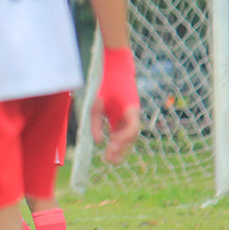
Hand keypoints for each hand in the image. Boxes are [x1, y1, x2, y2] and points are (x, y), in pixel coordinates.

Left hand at [92, 47, 140, 163]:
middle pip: (131, 137)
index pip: (131, 130)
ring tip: (109, 159)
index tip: (110, 147)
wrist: (116, 68)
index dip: (122, 140)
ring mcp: (129, 115)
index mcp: (130, 109)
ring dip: (120, 147)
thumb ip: (95, 122)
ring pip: (128, 135)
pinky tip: (109, 147)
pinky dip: (117, 139)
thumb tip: (98, 142)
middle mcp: (133, 114)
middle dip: (121, 150)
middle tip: (109, 161)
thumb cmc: (105, 84)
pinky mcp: (124, 114)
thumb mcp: (96, 103)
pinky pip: (123, 130)